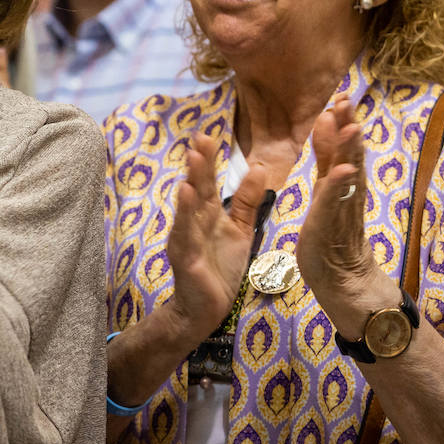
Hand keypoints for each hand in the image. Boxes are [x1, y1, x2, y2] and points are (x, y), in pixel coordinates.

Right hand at [165, 132, 267, 340]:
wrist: (206, 309)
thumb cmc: (220, 269)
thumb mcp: (240, 231)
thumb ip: (247, 202)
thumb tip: (258, 168)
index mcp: (208, 215)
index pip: (209, 182)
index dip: (210, 160)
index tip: (209, 134)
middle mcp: (194, 222)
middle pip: (198, 188)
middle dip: (200, 163)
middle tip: (201, 137)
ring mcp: (187, 238)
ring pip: (190, 206)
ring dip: (192, 181)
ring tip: (195, 158)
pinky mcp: (186, 256)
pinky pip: (186, 232)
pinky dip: (185, 213)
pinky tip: (186, 194)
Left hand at [295, 94, 377, 296]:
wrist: (341, 276)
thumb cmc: (330, 231)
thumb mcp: (326, 185)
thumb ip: (327, 156)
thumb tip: (327, 121)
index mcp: (342, 180)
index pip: (344, 144)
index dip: (343, 120)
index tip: (342, 94)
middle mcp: (348, 190)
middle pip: (351, 153)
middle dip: (349, 126)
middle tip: (346, 99)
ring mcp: (342, 207)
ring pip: (349, 173)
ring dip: (350, 150)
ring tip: (352, 126)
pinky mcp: (332, 224)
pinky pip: (337, 203)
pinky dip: (341, 186)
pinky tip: (344, 170)